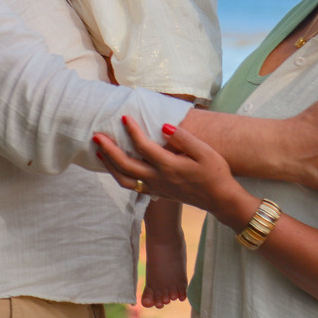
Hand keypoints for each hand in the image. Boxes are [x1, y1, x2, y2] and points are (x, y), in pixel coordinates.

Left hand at [94, 119, 252, 225]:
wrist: (220, 199)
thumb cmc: (215, 172)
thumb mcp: (205, 152)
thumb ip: (183, 138)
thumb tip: (163, 126)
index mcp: (169, 167)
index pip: (144, 147)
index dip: (132, 131)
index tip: (124, 118)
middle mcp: (158, 179)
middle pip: (126, 165)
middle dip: (109, 150)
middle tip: (96, 136)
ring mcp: (156, 188)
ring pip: (125, 179)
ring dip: (110, 165)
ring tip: (98, 152)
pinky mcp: (156, 193)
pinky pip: (132, 186)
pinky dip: (119, 176)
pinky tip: (115, 167)